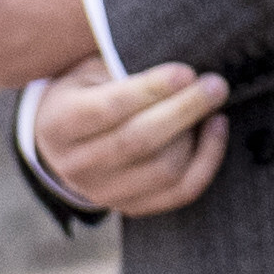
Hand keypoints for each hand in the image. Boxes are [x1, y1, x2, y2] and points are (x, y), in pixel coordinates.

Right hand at [31, 59, 232, 215]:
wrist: (63, 141)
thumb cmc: (84, 92)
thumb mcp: (89, 71)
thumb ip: (124, 67)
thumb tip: (181, 70)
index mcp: (58, 124)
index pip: (109, 108)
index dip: (151, 90)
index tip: (185, 72)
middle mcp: (76, 165)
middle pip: (139, 141)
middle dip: (184, 110)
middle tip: (215, 85)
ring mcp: (103, 192)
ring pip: (164, 170)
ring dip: (196, 134)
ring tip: (213, 102)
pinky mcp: (131, 206)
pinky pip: (181, 192)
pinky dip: (207, 160)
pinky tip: (216, 128)